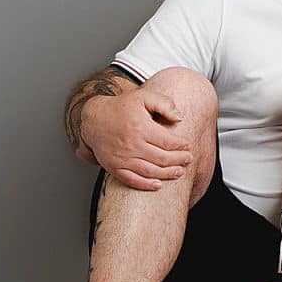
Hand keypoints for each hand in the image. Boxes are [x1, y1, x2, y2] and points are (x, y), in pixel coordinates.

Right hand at [79, 88, 193, 189]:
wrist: (93, 119)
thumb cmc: (120, 107)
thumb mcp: (143, 97)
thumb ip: (164, 104)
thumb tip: (179, 119)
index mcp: (140, 127)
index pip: (168, 142)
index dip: (181, 145)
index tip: (187, 145)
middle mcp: (131, 144)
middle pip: (162, 158)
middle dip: (179, 160)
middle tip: (188, 159)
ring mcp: (122, 158)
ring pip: (150, 171)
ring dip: (168, 174)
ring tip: (179, 172)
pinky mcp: (113, 167)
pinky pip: (132, 180)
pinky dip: (146, 185)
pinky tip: (158, 185)